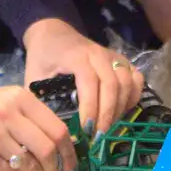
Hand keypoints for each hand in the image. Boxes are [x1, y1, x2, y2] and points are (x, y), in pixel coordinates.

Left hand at [22, 18, 144, 136]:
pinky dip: (132, 97)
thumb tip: (51, 130)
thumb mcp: (34, 76)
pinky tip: (120, 112)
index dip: (91, 108)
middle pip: (112, 85)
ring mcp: (112, 55)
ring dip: (120, 109)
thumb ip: (41, 100)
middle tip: (97, 137)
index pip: (90, 82)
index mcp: (76, 56)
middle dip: (107, 114)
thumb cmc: (42, 57)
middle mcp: (98, 53)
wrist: (51, 32)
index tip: (86, 130)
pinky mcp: (121, 60)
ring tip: (107, 128)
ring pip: (127, 83)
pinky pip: (136, 79)